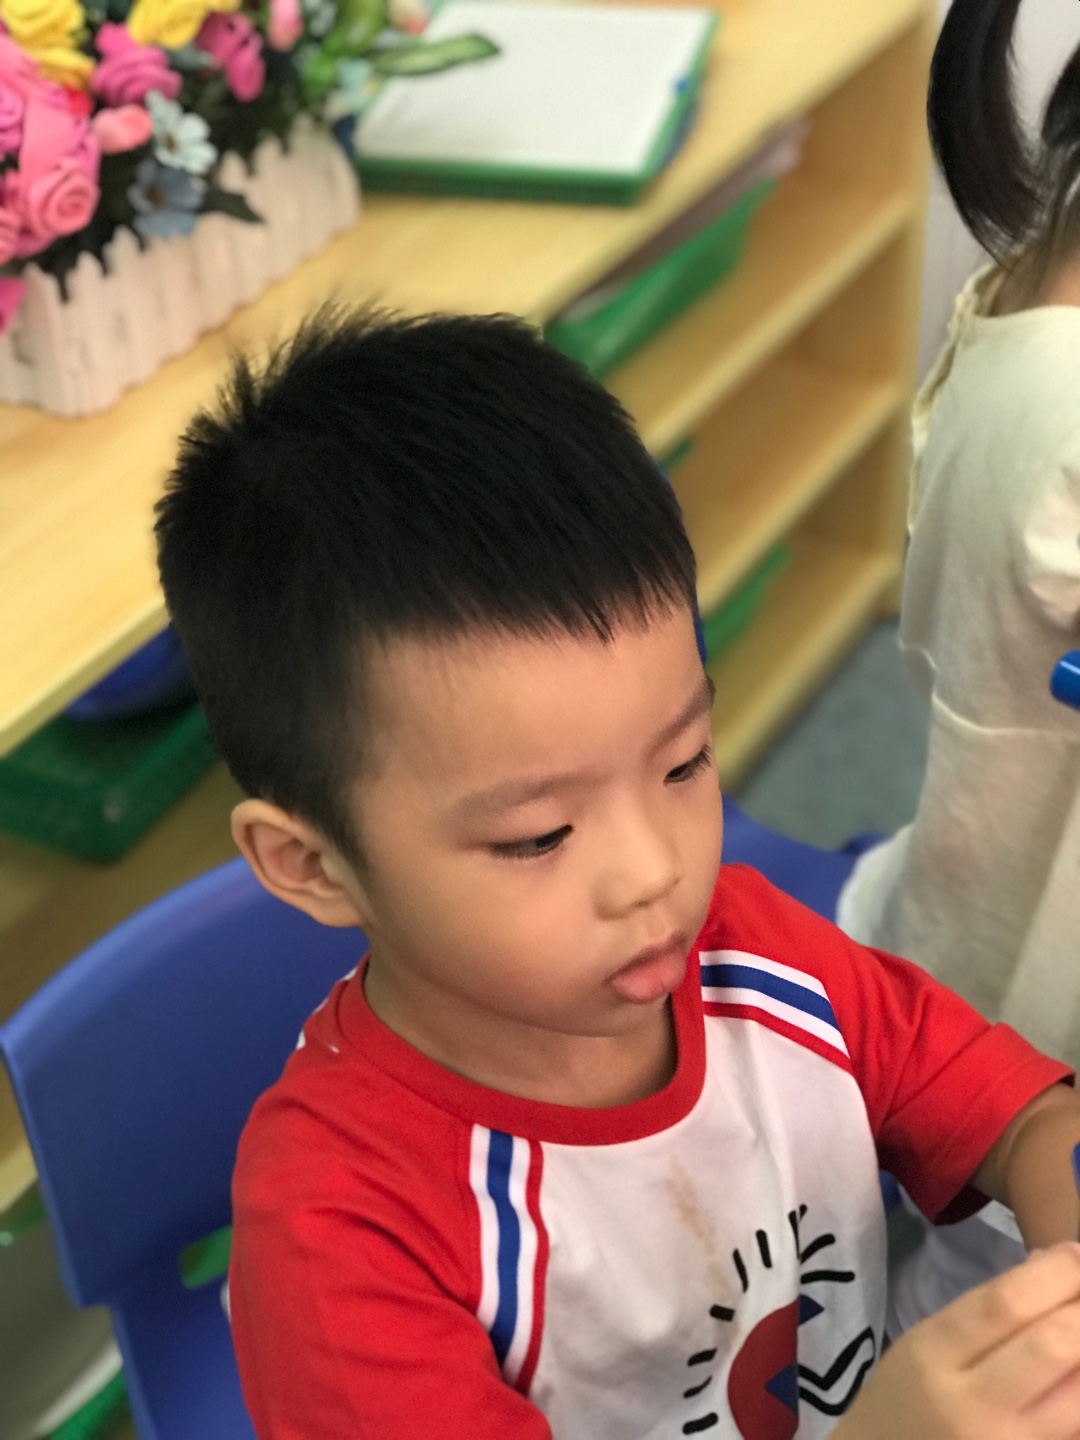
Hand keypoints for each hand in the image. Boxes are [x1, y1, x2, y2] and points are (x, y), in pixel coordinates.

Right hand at [835, 1245, 1079, 1438]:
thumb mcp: (927, 1344)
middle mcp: (973, 1406)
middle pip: (1052, 1348)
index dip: (1055, 1273)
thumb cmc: (904, 1400)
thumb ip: (985, 1313)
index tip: (1075, 1252)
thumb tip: (1053, 1269)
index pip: (1005, 1303)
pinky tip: (1075, 1376)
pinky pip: (1071, 1431)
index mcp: (934, 1355)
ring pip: (1079, 1402)